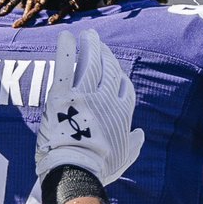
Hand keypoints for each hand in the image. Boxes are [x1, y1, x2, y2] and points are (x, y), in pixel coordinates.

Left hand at [35, 29, 143, 185]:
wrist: (76, 169)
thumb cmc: (99, 168)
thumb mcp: (123, 158)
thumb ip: (133, 144)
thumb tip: (139, 134)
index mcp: (122, 112)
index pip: (124, 86)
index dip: (119, 75)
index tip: (113, 69)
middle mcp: (107, 99)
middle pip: (108, 70)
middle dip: (104, 54)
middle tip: (98, 42)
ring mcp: (85, 94)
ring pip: (90, 64)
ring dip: (90, 46)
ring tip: (88, 34)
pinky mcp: (63, 94)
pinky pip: (65, 66)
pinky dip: (66, 49)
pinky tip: (66, 35)